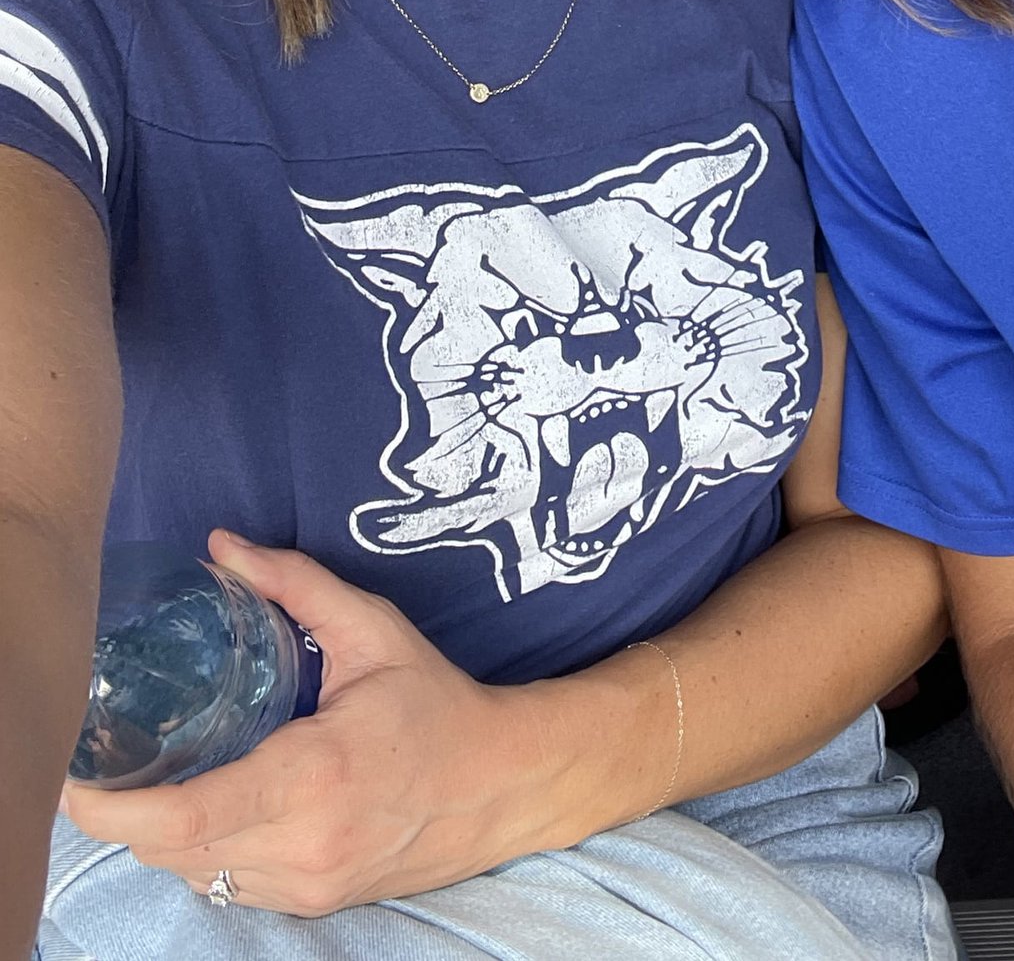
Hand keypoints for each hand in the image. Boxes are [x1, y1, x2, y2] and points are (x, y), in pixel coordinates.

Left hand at [60, 531, 602, 915]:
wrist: (502, 783)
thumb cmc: (436, 702)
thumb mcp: (372, 631)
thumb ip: (293, 585)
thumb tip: (221, 546)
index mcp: (313, 777)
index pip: (184, 817)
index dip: (114, 807)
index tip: (74, 778)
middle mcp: (302, 845)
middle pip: (171, 851)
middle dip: (127, 814)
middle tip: (108, 760)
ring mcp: (306, 885)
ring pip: (194, 875)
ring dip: (164, 835)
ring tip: (155, 778)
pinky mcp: (312, 903)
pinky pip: (228, 885)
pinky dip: (205, 852)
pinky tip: (212, 805)